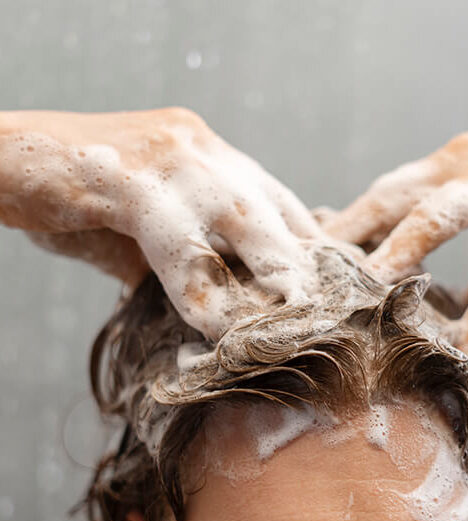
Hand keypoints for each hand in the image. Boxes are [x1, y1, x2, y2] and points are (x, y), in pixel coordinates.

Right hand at [0, 108, 328, 337]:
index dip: (312, 250)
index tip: (336, 292)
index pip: (282, 205)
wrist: (7, 158)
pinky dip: (198, 287)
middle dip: (304, 267)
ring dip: (269, 275)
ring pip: (239, 221)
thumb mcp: (150, 232)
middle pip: (275, 212)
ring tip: (291, 324)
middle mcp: (205, 150)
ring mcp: (171, 157)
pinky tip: (215, 325)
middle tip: (331, 315)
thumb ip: (192, 261)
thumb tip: (226, 312)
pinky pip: (176, 241)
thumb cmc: (84, 200)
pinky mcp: (129, 175)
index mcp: (216, 159)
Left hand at [323, 133, 467, 359]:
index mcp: (449, 166)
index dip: (346, 225)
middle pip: (389, 198)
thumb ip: (462, 250)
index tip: (311, 258)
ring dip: (393, 258)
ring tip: (362, 295)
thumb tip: (422, 294)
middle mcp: (463, 163)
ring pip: (432, 221)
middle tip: (307, 273)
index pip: (384, 195)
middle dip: (347, 235)